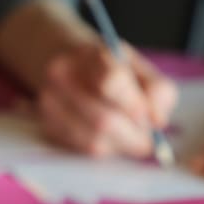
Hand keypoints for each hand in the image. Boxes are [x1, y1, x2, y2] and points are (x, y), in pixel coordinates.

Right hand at [0, 0, 176, 158]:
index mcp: (91, 54)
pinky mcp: (45, 124)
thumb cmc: (113, 70)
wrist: (70, 65)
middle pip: (105, 120)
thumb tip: (157, 121)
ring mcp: (48, 100)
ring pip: (94, 141)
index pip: (112, 81)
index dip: (135, 106)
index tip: (149, 116)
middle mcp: (62, 74)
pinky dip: (104, 148)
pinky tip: (108, 137)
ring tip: (127, 135)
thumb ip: (157, 90)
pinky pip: (82, 149)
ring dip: (120, 145)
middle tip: (146, 138)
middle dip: (134, 136)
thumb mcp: (140, 69)